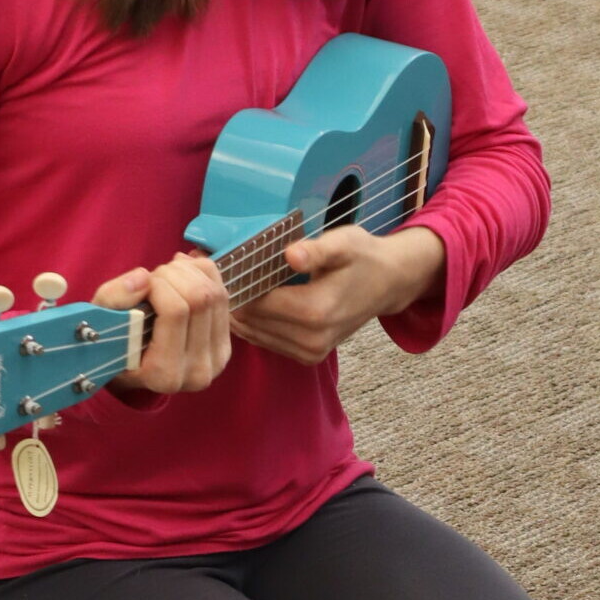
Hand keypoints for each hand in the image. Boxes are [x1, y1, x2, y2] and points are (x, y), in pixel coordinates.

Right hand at [92, 252, 231, 394]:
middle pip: (200, 298)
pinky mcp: (227, 345)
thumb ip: (114, 298)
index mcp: (163, 374)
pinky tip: (183, 275)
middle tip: (153, 276)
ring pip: (215, 294)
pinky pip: (224, 295)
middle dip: (174, 274)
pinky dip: (203, 274)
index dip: (159, 284)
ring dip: (189, 272)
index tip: (142, 283)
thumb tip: (143, 277)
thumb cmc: (113, 343)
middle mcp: (196, 372)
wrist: (134, 367)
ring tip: (165, 274)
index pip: (175, 310)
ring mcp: (217, 359)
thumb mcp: (98, 322)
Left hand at [230, 225, 444, 365]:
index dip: (234, 283)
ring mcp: (309, 351)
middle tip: (211, 270)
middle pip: (250, 321)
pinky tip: (247, 299)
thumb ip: (317, 251)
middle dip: (230, 296)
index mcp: (316, 312)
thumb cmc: (364, 257)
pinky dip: (252, 322)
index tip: (215, 262)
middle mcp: (311, 339)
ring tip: (225, 284)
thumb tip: (291, 254)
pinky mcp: (308, 355)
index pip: (256, 303)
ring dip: (237, 311)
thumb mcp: (344, 243)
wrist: (388, 283)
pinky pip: (266, 341)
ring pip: (253, 334)